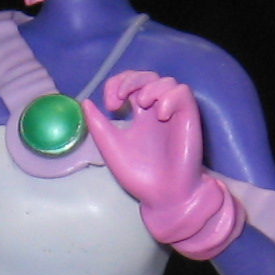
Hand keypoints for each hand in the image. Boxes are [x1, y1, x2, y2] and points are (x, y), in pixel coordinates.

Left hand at [90, 70, 240, 258]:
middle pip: (148, 77)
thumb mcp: (111, 149)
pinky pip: (183, 92)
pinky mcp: (189, 118)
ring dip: (150, 87)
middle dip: (131, 80)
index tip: (110, 104)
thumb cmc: (140, 178)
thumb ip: (99, 127)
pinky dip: (169, 97)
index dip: (118, 84)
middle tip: (120, 98)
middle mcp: (157, 112)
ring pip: (167, 81)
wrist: (163, 197)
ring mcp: (174, 114)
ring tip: (142, 106)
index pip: (130, 84)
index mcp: (140, 116)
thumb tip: (85, 102)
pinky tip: (160, 115)